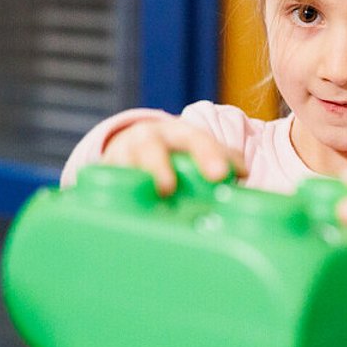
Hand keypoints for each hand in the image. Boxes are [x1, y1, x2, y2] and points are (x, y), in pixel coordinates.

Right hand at [101, 118, 246, 194]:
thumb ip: (221, 159)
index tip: (220, 175)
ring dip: (129, 179)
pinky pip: (103, 183)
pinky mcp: (103, 173)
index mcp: (177, 133)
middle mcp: (146, 139)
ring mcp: (120, 155)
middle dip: (158, 165)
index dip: (207, 155)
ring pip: (122, 163)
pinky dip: (107, 195)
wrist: (132, 145)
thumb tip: (243, 174)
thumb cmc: (175, 153)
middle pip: (150, 147)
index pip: (194, 139)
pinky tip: (114, 212)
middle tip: (167, 187)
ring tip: (135, 202)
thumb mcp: (198, 149)